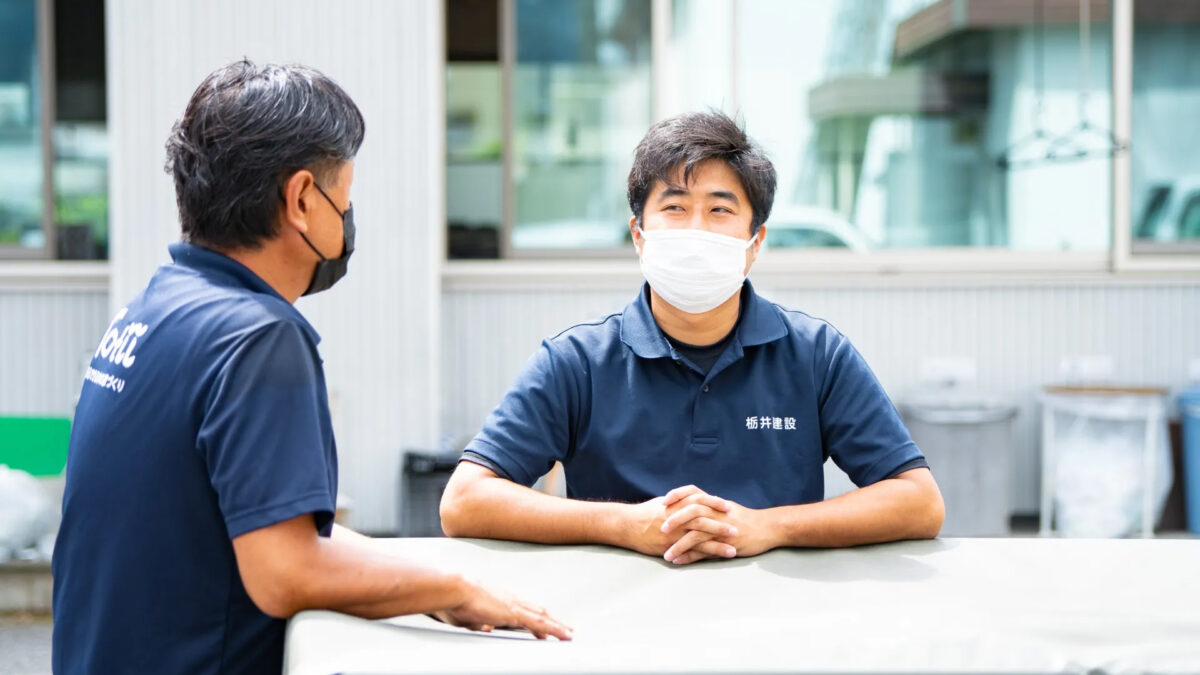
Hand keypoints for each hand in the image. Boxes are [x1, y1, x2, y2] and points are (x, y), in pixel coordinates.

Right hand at [430, 578, 572, 639]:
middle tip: (564, 627)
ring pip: (542, 616)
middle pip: (537, 610)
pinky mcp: (514, 613)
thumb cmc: (455, 600)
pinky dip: (553, 629)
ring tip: (568, 633)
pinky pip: (539, 623)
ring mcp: (514, 605)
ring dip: (556, 625)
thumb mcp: (467, 617)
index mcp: (500, 599)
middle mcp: (510, 599)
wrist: (454, 589)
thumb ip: (477, 622)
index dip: (535, 616)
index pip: (523, 609)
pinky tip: (561, 634)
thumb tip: (483, 627)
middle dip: (551, 620)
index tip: (543, 624)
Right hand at [621, 486, 733, 558]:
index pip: (700, 499)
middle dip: (722, 522)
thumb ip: (678, 502)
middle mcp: (678, 516)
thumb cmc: (643, 513)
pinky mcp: (672, 544)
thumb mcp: (662, 503)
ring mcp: (675, 531)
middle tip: (738, 527)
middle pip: (704, 516)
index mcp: (676, 503)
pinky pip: (692, 550)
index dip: (714, 502)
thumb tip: (691, 500)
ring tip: (734, 546)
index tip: (727, 506)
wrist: (627, 525)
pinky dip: (706, 553)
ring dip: (719, 540)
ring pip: (701, 534)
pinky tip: (716, 558)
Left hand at [661, 488, 774, 564]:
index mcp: (715, 503)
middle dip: (675, 519)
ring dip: (679, 545)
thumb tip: (690, 507)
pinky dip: (690, 557)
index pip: (693, 492)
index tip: (663, 501)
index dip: (677, 494)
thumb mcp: (726, 509)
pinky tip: (679, 561)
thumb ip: (709, 507)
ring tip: (666, 555)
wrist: (768, 528)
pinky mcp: (726, 545)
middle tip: (662, 529)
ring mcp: (722, 529)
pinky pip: (704, 552)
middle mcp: (717, 513)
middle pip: (692, 511)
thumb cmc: (746, 519)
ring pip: (696, 534)